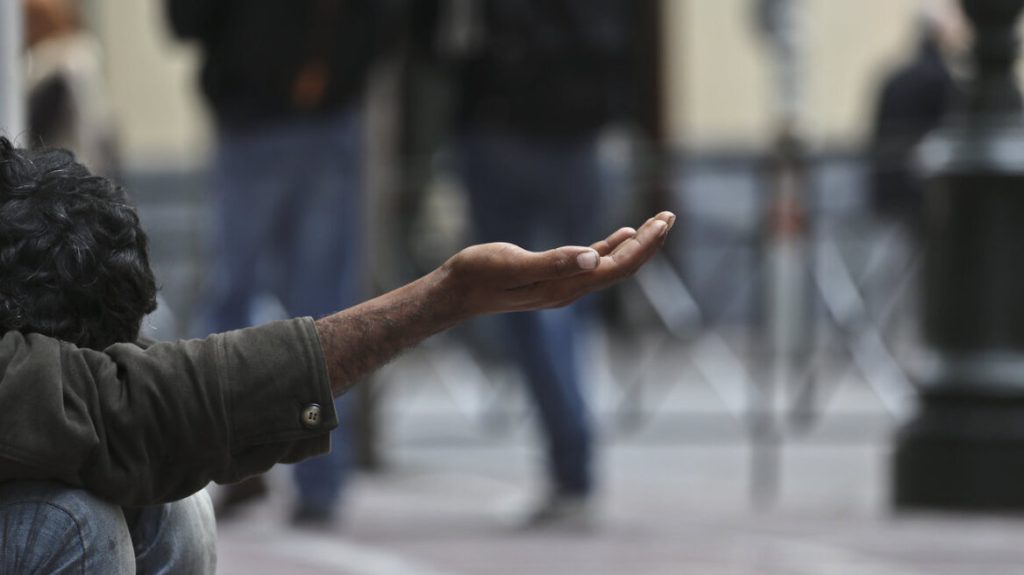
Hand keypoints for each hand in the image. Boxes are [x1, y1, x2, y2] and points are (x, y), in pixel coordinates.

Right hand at [442, 211, 675, 316]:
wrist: (457, 291)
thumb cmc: (479, 274)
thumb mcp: (514, 264)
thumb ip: (553, 263)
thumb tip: (593, 258)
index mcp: (566, 287)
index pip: (618, 267)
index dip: (645, 246)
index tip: (663, 222)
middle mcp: (571, 289)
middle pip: (622, 268)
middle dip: (649, 243)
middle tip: (670, 216)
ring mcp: (563, 285)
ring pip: (611, 264)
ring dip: (636, 245)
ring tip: (657, 223)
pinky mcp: (552, 276)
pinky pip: (593, 262)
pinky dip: (612, 247)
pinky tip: (622, 235)